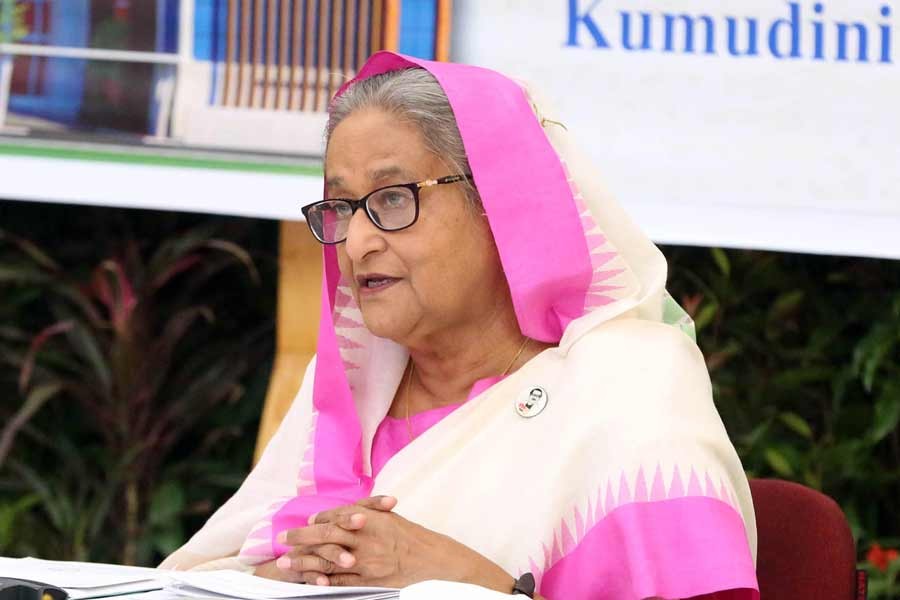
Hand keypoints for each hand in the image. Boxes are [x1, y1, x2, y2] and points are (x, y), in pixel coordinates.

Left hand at [275, 498, 513, 591]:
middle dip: (301, 538)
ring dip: (304, 561)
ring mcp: (365, 561)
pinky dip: (324, 580)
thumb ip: (364, 512)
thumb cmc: (409, 536)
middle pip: (325, 536)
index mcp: (369, 518)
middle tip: (281, 540)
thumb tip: (341, 513)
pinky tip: (310, 579)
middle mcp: (365, 538)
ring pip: (328, 560)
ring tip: (286, 563)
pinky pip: (341, 581)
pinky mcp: (368, 579)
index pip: (335, 517)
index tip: (304, 523)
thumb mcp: (387, 516)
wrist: (431, 559)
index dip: (317, 521)